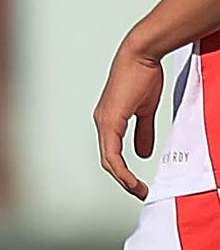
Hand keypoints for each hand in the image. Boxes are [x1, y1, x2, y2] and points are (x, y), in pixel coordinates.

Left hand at [95, 38, 163, 200]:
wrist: (140, 56)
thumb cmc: (142, 77)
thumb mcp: (145, 110)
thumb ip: (143, 132)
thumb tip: (143, 153)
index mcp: (109, 122)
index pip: (112, 154)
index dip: (123, 172)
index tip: (138, 184)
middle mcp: (102, 123)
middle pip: (108, 161)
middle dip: (123, 180)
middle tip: (138, 193)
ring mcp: (104, 122)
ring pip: (108, 159)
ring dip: (122, 178)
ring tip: (136, 190)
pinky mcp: (110, 119)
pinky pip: (111, 150)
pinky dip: (119, 167)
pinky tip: (128, 177)